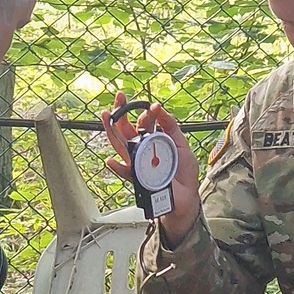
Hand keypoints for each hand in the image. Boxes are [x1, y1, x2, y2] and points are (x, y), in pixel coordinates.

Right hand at [100, 89, 202, 244]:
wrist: (187, 196)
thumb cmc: (182, 173)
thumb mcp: (180, 144)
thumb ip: (170, 126)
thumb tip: (157, 107)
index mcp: (151, 141)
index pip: (142, 122)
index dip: (143, 112)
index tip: (150, 106)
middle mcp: (141, 150)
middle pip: (125, 130)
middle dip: (120, 113)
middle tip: (119, 98)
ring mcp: (137, 164)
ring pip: (120, 146)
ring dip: (111, 131)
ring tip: (106, 116)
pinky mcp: (138, 179)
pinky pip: (125, 172)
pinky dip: (117, 167)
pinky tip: (111, 160)